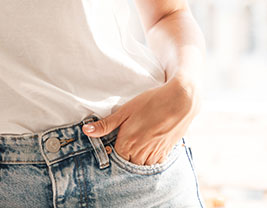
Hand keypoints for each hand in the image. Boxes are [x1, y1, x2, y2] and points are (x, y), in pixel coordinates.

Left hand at [81, 77, 200, 165]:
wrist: (180, 101)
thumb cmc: (151, 102)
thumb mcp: (125, 110)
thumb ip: (106, 124)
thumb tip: (86, 131)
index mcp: (128, 143)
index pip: (115, 156)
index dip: (114, 147)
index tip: (117, 137)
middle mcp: (141, 153)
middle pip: (128, 162)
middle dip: (126, 153)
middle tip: (129, 135)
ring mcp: (155, 155)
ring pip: (141, 165)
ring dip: (138, 156)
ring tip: (139, 138)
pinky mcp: (166, 153)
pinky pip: (154, 163)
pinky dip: (150, 157)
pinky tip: (150, 142)